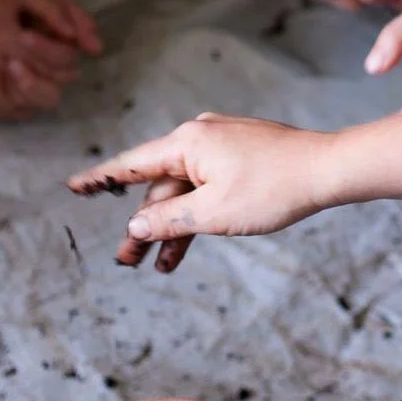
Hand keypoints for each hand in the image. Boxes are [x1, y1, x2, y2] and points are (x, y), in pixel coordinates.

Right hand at [0, 0, 100, 118]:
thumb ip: (53, 11)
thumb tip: (73, 36)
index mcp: (5, 38)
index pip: (44, 64)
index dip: (60, 59)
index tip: (61, 47)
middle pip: (25, 93)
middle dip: (43, 85)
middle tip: (46, 71)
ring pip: (3, 107)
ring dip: (23, 100)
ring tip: (29, 83)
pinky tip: (8, 95)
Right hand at [70, 114, 333, 269]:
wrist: (328, 169)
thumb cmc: (274, 188)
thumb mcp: (214, 214)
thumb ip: (168, 220)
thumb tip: (136, 223)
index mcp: (188, 142)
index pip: (132, 164)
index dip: (101, 179)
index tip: (73, 186)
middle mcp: (201, 135)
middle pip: (160, 184)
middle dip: (145, 224)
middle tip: (127, 260)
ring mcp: (223, 143)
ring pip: (185, 188)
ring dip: (173, 224)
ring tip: (162, 265)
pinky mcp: (241, 153)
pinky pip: (208, 184)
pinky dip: (198, 212)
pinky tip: (190, 243)